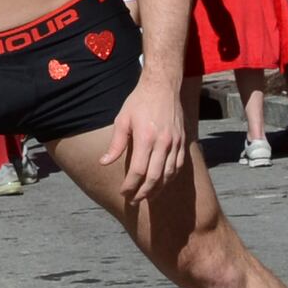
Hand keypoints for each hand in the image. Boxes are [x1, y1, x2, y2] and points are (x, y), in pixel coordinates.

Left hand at [96, 75, 189, 208]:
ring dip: (158, 189)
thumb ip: (115, 144)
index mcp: (146, 137)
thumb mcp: (122, 119)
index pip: (138, 170)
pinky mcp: (183, 141)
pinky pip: (178, 165)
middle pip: (154, 177)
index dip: (130, 185)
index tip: (123, 192)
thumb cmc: (139, 102)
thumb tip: (104, 163)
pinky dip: (170, 178)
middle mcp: (163, 142)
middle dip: (143, 193)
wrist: (163, 86)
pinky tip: (162, 183)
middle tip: (134, 201)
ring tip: (147, 197)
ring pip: (169, 174)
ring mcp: (176, 142)